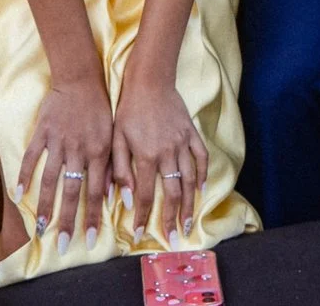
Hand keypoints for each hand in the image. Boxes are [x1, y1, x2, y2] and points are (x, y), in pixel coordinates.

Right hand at [16, 78, 111, 254]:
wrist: (80, 79)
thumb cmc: (100, 109)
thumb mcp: (113, 136)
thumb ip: (113, 166)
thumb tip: (116, 196)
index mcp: (99, 152)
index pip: (96, 192)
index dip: (91, 217)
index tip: (88, 240)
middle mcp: (78, 150)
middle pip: (72, 192)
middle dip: (68, 220)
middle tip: (63, 245)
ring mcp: (58, 141)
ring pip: (50, 179)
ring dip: (45, 205)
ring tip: (40, 227)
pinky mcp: (42, 132)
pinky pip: (32, 157)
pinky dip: (24, 176)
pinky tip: (18, 194)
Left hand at [113, 74, 207, 245]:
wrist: (149, 81)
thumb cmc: (127, 110)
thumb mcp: (115, 138)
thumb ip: (120, 169)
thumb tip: (123, 197)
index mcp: (146, 155)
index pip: (145, 195)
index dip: (142, 216)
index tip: (139, 233)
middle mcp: (167, 153)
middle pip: (172, 193)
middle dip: (172, 218)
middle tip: (173, 237)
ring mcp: (183, 143)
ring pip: (189, 180)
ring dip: (189, 204)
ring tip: (188, 222)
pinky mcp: (192, 134)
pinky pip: (201, 158)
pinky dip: (203, 175)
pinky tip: (202, 189)